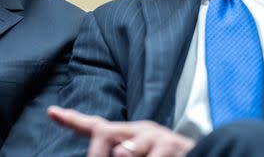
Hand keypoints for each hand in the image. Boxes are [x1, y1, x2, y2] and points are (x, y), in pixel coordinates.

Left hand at [48, 106, 194, 156]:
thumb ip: (115, 154)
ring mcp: (156, 137)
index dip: (73, 120)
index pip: (96, 126)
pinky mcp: (172, 148)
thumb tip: (110, 155)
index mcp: (129, 134)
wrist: (211, 156)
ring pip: (125, 151)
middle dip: (97, 155)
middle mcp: (140, 129)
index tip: (52, 112)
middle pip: (104, 132)